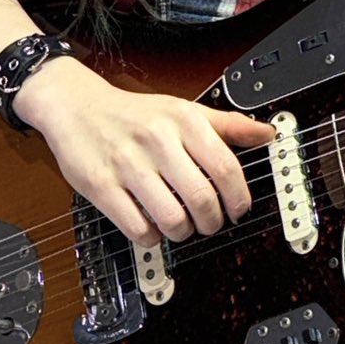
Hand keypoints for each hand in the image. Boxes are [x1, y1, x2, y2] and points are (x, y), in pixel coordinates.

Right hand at [13, 56, 274, 245]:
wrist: (77, 106)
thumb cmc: (135, 114)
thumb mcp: (183, 109)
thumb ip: (227, 124)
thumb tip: (267, 133)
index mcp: (182, 121)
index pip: (225, 167)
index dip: (239, 198)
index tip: (239, 209)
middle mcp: (157, 142)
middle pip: (201, 199)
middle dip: (213, 222)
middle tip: (211, 223)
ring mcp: (128, 166)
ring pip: (172, 219)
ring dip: (184, 232)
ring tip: (183, 226)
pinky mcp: (102, 187)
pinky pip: (139, 228)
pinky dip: (153, 237)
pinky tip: (154, 226)